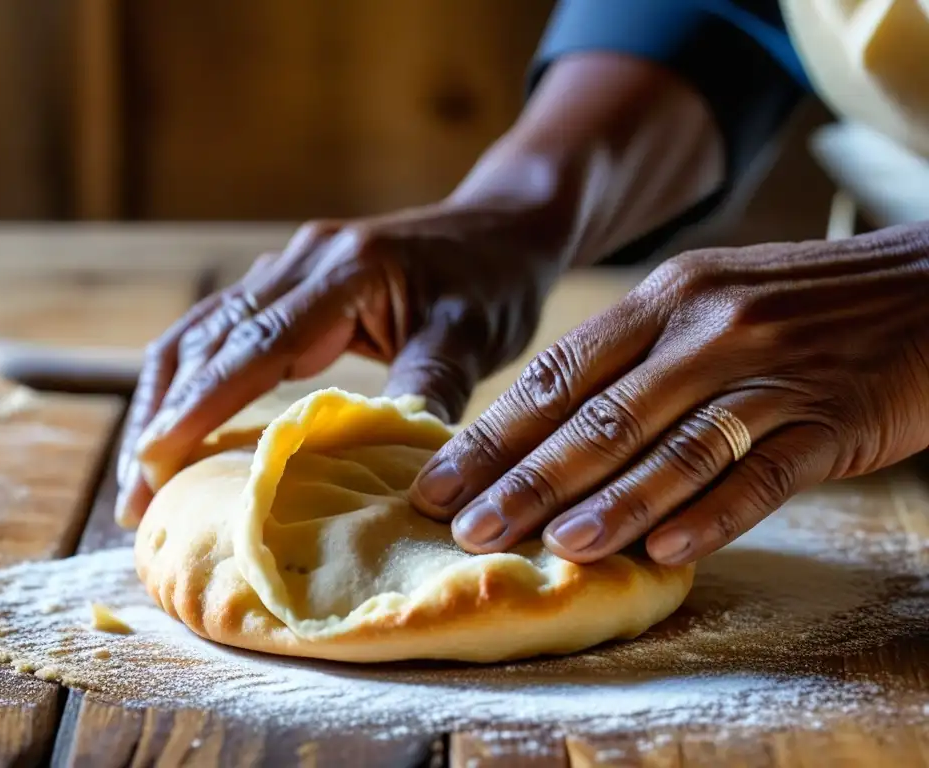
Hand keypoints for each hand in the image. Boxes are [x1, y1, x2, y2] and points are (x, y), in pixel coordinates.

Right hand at [116, 198, 570, 525]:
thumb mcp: (471, 339)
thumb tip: (386, 473)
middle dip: (165, 416)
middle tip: (134, 496)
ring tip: (139, 473)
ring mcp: (292, 266)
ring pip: (202, 331)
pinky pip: (223, 329)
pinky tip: (176, 423)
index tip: (156, 461)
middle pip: (210, 336)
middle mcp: (304, 259)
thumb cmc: (494, 284)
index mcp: (347, 269)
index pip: (258, 341)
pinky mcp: (290, 284)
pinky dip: (191, 379)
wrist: (502, 229)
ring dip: (164, 399)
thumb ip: (425, 392)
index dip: (202, 403)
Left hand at [409, 223, 928, 564]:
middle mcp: (706, 328)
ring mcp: (770, 372)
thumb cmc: (798, 305)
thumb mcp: (706, 304)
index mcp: (664, 299)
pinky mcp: (832, 417)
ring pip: (673, 446)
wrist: (927, 282)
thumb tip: (550, 433)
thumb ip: (636, 359)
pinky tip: (667, 550)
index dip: (493, 433)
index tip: (438, 480)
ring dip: (609, 502)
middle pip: (599, 415)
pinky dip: (712, 513)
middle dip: (524, 477)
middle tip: (465, 528)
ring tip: (552, 547)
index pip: (558, 373)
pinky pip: (762, 473)